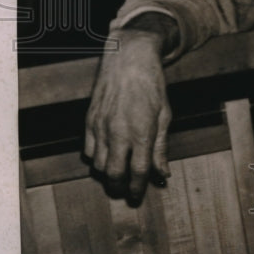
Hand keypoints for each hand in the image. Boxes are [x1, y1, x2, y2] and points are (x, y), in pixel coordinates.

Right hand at [84, 29, 171, 202]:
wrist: (129, 59)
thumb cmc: (151, 85)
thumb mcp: (164, 115)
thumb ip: (160, 147)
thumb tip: (163, 173)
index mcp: (141, 132)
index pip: (138, 172)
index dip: (137, 189)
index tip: (137, 195)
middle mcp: (119, 132)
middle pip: (114, 175)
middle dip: (119, 188)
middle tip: (125, 191)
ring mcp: (101, 126)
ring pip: (98, 165)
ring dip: (107, 174)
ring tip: (117, 173)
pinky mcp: (90, 120)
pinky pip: (88, 150)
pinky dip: (96, 158)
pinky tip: (107, 155)